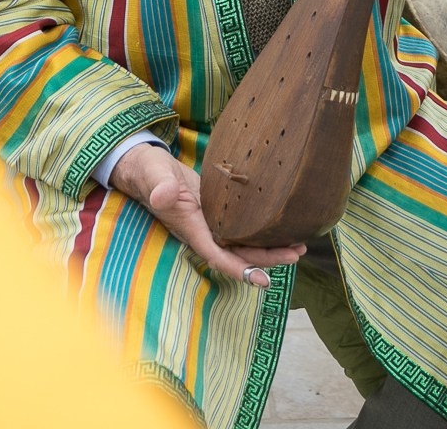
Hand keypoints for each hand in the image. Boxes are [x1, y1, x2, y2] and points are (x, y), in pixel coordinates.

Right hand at [108, 144, 305, 287]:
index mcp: (190, 228)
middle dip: (266, 259)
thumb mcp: (154, 176)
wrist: (148, 167)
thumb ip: (160, 187)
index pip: (217, 256)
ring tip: (298, 246)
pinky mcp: (218, 212)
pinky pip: (241, 229)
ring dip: (269, 248)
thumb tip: (163, 195)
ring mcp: (211, 224)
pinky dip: (260, 231)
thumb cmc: (149, 172)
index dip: (240, 270)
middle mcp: (203, 232)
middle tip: (296, 254)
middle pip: (238, 254)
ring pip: (243, 244)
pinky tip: (281, 228)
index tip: (263, 280)